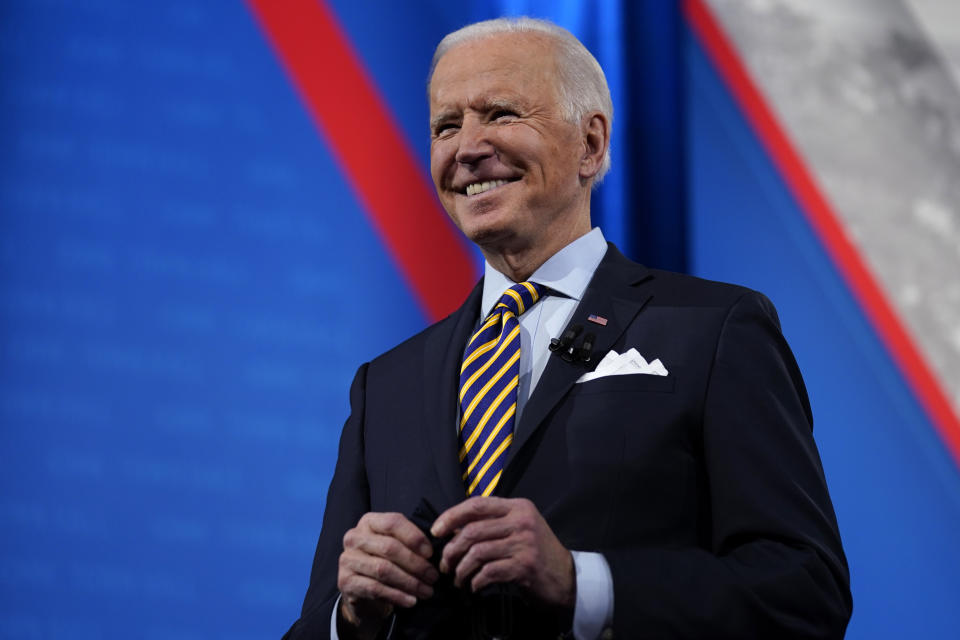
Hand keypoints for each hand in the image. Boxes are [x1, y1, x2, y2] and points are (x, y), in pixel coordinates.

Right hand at [337, 512, 438, 638]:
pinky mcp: (345, 582)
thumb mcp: (398, 547)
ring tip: (426, 591)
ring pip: (383, 569)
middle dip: (416, 564)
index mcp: (369, 522)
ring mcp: (347, 559)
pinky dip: (397, 595)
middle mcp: (354, 537)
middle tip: (433, 577)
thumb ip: (414, 541)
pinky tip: (411, 601)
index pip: (393, 522)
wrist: (364, 593)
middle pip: (389, 547)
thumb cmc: (387, 563)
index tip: (431, 553)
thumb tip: (442, 541)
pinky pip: (375, 588)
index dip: (414, 537)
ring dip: (410, 582)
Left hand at [431, 497, 574, 608]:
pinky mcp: (525, 566)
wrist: (567, 577)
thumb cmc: (537, 552)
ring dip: (461, 569)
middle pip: (472, 530)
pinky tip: (474, 586)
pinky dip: (476, 581)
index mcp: (517, 507)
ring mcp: (524, 543)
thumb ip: (493, 523)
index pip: (477, 504)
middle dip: (452, 549)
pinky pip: (488, 572)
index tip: (436, 531)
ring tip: (458, 578)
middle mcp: (521, 521)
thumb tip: (453, 528)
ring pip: (477, 552)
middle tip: (445, 564)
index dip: (452, 516)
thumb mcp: (519, 528)